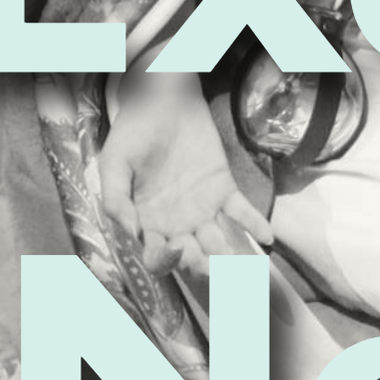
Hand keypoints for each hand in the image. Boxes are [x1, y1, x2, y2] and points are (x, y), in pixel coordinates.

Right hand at [96, 71, 272, 275]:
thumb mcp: (113, 166)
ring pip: (220, 241)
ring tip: (248, 271)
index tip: (176, 249)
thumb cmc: (131, 136)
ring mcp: (202, 208)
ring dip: (234, 258)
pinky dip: (255, 224)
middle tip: (221, 276)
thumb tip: (133, 233)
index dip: (166, 260)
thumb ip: (116, 201)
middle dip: (206, 269)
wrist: (160, 103)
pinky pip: (241, 212)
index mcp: (148, 224)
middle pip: (194, 256)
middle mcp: (177, 224)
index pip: (157, 256)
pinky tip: (267, 238)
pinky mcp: (224, 189)